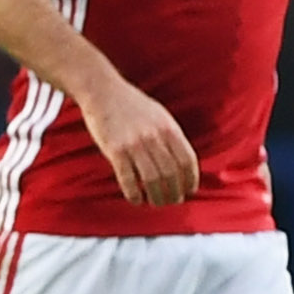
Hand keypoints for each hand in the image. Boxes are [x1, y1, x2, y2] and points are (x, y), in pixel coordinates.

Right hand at [78, 68, 200, 206]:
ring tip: (156, 203)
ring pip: (152, 180)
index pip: (187, 160)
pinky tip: (136, 200)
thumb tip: (183, 163)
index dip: (191, 179)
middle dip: (175, 193)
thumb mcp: (159, 115)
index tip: (190, 190)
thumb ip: (171, 136)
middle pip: (171, 173)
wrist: (102, 90)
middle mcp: (154, 136)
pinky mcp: (115, 150)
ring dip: (157, 197)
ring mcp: (134, 144)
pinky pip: (128, 180)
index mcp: (168, 127)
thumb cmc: (132, 105)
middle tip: (173, 201)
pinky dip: (134, 194)